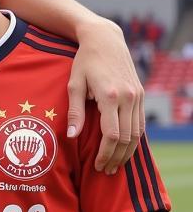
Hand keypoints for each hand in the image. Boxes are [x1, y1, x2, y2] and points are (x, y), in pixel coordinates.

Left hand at [68, 19, 143, 173]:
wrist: (105, 40)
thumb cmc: (84, 62)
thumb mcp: (74, 84)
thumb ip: (75, 111)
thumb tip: (72, 136)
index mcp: (110, 96)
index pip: (112, 135)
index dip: (105, 154)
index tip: (97, 165)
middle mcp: (128, 97)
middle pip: (127, 138)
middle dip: (116, 158)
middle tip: (105, 171)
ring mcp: (137, 96)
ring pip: (137, 133)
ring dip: (127, 152)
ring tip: (115, 165)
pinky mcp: (140, 94)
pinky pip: (140, 123)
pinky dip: (135, 139)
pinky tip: (125, 149)